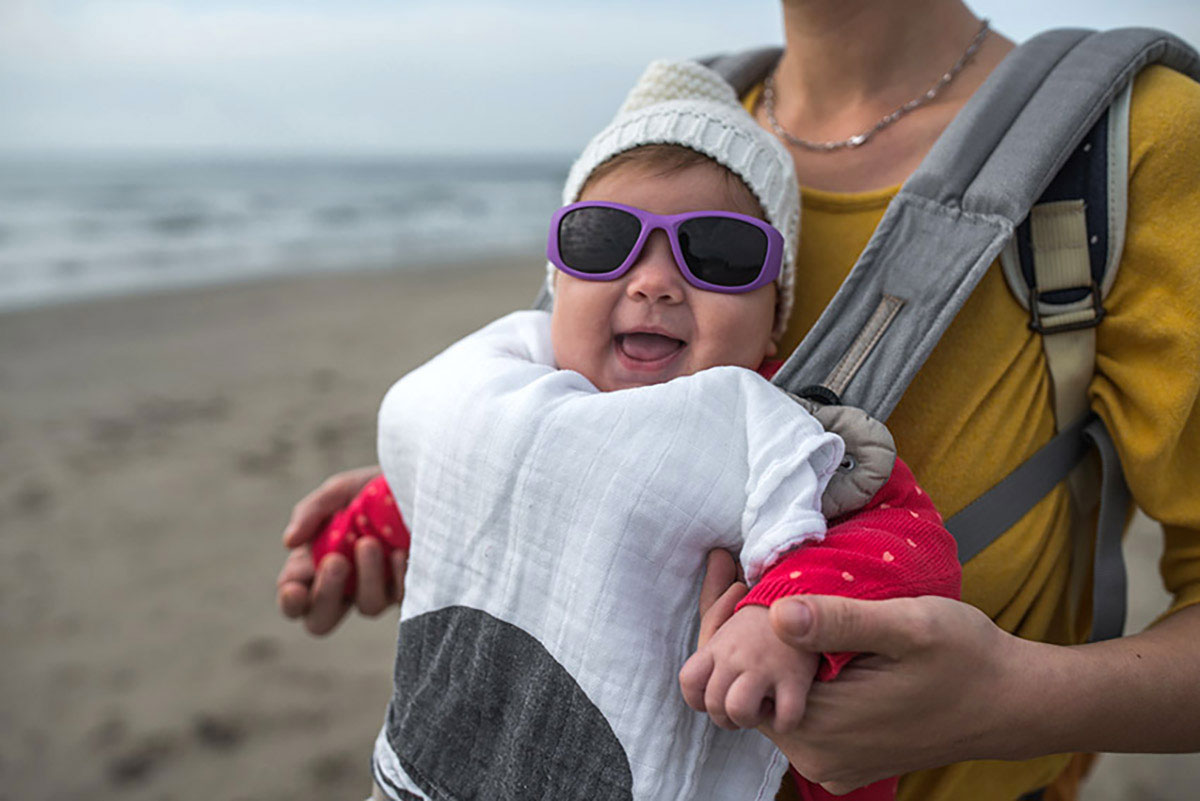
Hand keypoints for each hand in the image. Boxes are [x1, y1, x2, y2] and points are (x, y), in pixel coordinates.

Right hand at [276, 466, 406, 634]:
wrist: (419, 480)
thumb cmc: (371, 490)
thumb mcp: (338, 492)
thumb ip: (310, 512)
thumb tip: (289, 541)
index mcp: (315, 566)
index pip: (294, 600)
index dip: (291, 602)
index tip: (294, 589)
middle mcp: (345, 585)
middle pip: (322, 620)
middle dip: (326, 596)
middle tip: (336, 562)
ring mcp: (379, 588)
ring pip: (368, 607)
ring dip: (367, 576)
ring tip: (369, 543)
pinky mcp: (410, 587)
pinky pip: (401, 596)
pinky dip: (398, 574)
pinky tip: (399, 551)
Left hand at [680, 605, 817, 731]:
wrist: (804, 596)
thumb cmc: (765, 618)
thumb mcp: (729, 617)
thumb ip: (712, 625)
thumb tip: (707, 623)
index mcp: (717, 646)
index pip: (690, 683)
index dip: (699, 700)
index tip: (718, 695)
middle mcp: (734, 657)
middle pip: (714, 704)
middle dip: (728, 717)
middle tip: (747, 703)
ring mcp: (763, 667)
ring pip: (739, 711)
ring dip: (752, 719)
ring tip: (764, 705)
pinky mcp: (794, 678)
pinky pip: (783, 719)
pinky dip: (785, 721)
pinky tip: (787, 707)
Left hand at [757, 593, 1026, 793]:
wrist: (1012, 702)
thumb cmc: (965, 656)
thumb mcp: (907, 624)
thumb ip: (840, 620)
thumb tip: (777, 613)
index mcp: (822, 725)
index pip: (744, 681)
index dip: (740, 633)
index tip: (749, 592)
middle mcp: (817, 756)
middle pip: (753, 697)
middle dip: (754, 650)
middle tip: (763, 597)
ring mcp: (830, 766)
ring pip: (773, 709)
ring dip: (777, 668)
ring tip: (791, 619)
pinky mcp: (845, 764)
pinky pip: (800, 722)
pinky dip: (798, 688)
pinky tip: (815, 652)